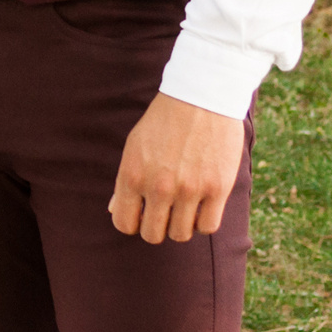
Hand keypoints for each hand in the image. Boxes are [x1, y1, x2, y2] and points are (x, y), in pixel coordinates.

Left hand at [107, 93, 244, 244]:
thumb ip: (124, 182)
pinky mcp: (217, 188)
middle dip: (157, 226)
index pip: (124, 224)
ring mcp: (189, 189)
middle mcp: (158, 186)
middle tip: (166, 211)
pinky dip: (204, 221)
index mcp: (132, 175)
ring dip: (181, 224)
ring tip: (185, 205)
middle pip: (153, 235)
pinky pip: (208, 227)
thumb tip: (114, 210)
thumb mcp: (135, 146)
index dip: (133, 223)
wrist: (201, 97)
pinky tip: (202, 204)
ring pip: (181, 235)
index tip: (143, 213)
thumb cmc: (164, 122)